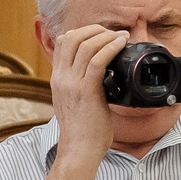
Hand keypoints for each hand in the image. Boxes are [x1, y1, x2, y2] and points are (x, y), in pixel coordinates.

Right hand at [47, 23, 129, 166]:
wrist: (79, 150)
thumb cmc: (83, 130)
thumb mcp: (75, 102)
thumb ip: (81, 85)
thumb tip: (100, 73)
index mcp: (57, 79)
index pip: (63, 42)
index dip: (82, 33)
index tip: (101, 36)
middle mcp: (61, 78)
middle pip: (72, 37)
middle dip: (94, 30)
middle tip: (112, 33)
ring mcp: (72, 83)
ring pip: (86, 45)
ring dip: (106, 36)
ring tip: (121, 37)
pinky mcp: (86, 90)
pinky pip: (98, 60)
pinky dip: (111, 47)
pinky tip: (122, 44)